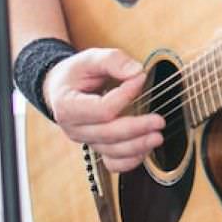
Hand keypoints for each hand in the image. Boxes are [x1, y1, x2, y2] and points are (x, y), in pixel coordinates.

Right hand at [42, 48, 164, 172]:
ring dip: (137, 146)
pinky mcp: (96, 146)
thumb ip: (113, 60)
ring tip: (157, 137)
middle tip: (159, 121)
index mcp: (68, 106)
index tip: (141, 78)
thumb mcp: (90, 58)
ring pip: (112, 151)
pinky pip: (112, 163)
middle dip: (136, 129)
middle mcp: (74, 128)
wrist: (62, 89)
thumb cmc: (76, 73)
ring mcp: (85, 140)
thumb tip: (136, 72)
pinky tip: (145, 151)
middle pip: (108, 134)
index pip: (101, 109)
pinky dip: (130, 161)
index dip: (124, 95)